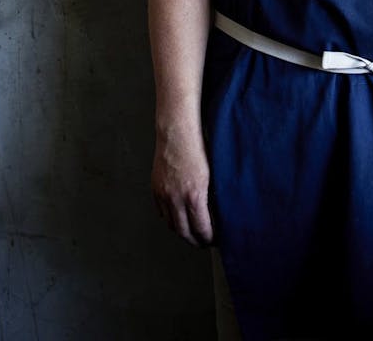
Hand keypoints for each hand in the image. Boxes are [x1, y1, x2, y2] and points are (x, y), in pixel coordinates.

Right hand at [151, 125, 213, 246]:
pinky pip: (161, 212)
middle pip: (184, 232)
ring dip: (181, 232)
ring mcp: (163, 194)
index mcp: (194, 195)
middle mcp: (176, 198)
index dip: (209, 238)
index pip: (201, 228)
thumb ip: (212, 195)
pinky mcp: (155, 188)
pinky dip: (170, 219)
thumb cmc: (199, 146)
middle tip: (204, 242)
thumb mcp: (212, 173)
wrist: (177, 130)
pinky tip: (178, 217)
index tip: (215, 240)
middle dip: (195, 240)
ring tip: (191, 232)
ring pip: (171, 224)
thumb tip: (217, 212)